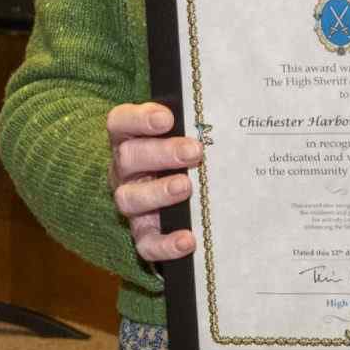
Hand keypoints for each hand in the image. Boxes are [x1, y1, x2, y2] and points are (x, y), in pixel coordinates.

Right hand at [108, 101, 201, 263]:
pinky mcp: (143, 234)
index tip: (167, 118)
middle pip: (128, 158)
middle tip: (194, 151)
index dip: (138, 119)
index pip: (120, 122)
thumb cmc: (187, 156)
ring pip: (129, 199)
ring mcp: (131, 203)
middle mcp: (125, 170)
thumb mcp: (186, 136)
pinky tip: (188, 240)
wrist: (185, 199)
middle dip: (161, 153)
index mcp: (130, 139)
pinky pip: (146, 243)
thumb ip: (197, 123)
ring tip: (186, 187)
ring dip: (158, 192)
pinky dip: (165, 243)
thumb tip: (230, 106)